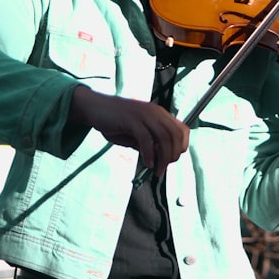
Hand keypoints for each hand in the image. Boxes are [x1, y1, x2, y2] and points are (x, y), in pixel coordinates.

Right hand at [69, 85, 189, 176]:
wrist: (95, 108)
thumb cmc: (116, 122)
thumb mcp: (137, 134)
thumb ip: (150, 144)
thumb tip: (161, 159)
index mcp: (159, 114)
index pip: (183, 130)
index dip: (181, 146)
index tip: (172, 159)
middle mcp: (155, 112)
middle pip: (176, 135)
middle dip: (173, 155)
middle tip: (164, 168)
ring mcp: (144, 114)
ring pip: (164, 138)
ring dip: (163, 158)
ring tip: (157, 170)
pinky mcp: (132, 119)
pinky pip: (146, 139)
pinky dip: (149, 154)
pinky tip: (147, 163)